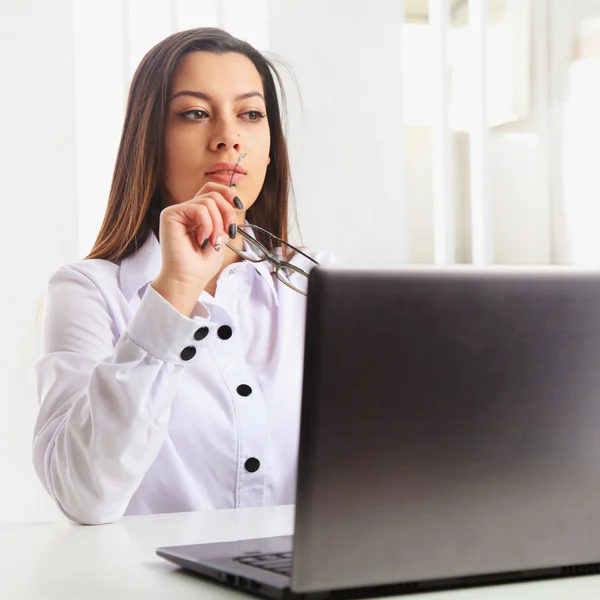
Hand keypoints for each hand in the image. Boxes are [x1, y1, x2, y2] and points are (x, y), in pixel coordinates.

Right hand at [151, 183, 241, 314]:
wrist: (188, 279)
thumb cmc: (203, 263)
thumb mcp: (221, 235)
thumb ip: (225, 215)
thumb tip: (234, 194)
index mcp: (196, 213)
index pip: (211, 189)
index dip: (227, 193)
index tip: (239, 207)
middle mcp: (185, 210)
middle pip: (213, 194)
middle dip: (228, 212)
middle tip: (229, 232)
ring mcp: (177, 211)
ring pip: (208, 202)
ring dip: (218, 224)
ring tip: (212, 241)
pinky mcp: (170, 215)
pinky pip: (199, 209)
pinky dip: (207, 225)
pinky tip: (202, 240)